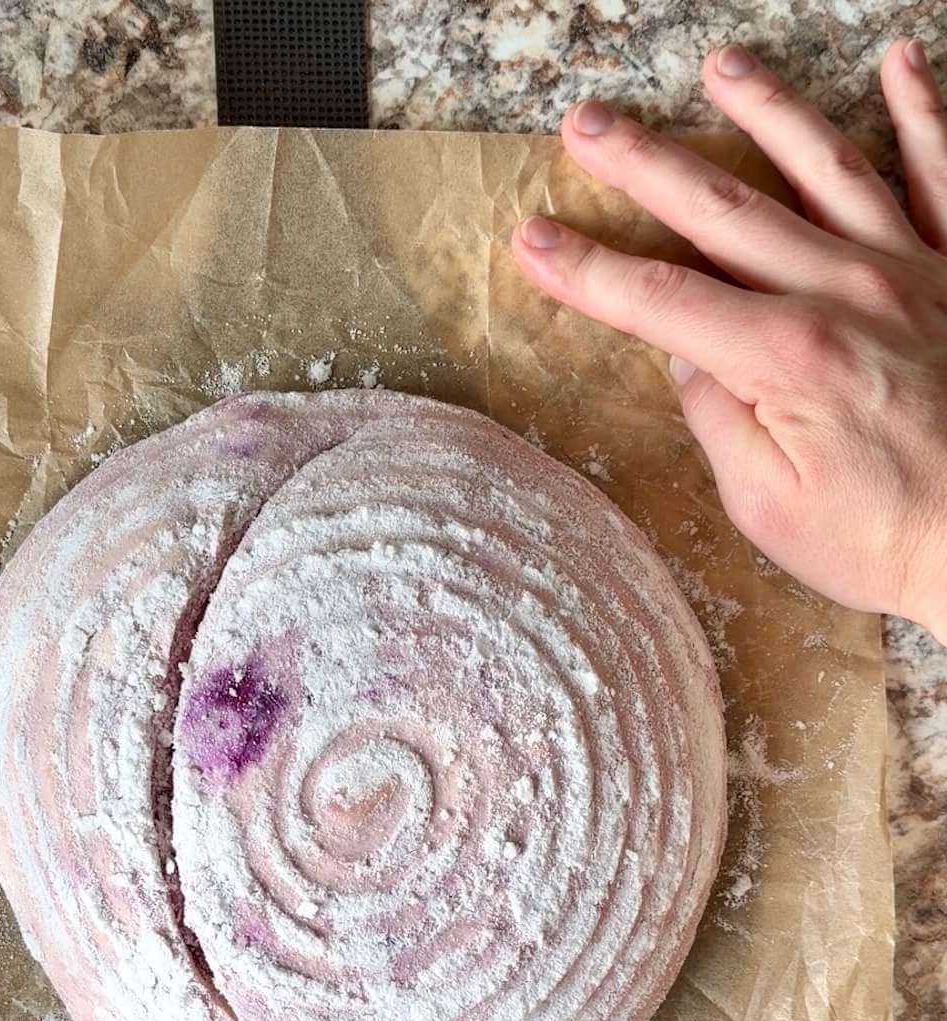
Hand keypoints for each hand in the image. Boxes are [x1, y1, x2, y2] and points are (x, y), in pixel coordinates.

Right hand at [511, 40, 946, 643]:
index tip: (533, 240)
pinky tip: (899, 60)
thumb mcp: (770, 506)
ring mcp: (912, 268)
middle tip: (587, 122)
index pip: (659, 299)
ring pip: (826, 164)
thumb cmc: (889, 540)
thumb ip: (720, 421)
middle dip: (645, 164)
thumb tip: (690, 359)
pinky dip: (923, 111)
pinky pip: (942, 170)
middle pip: (723, 209)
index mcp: (785, 356)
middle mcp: (845, 290)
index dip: (588, 270)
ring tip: (720, 65)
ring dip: (765, 110)